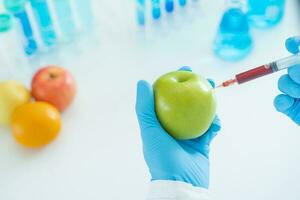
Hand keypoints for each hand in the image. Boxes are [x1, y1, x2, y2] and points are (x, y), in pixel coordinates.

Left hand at [135, 67, 220, 188]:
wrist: (180, 183)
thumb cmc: (161, 156)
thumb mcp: (149, 129)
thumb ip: (144, 107)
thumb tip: (142, 82)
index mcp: (162, 122)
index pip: (169, 96)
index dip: (177, 81)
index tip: (185, 69)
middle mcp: (175, 126)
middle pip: (188, 102)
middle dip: (198, 89)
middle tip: (207, 80)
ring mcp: (189, 135)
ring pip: (202, 113)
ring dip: (210, 105)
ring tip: (213, 99)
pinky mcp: (202, 144)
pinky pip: (211, 129)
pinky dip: (215, 124)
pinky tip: (215, 123)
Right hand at [274, 36, 299, 124]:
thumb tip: (298, 61)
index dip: (296, 45)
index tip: (292, 44)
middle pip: (291, 67)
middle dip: (294, 69)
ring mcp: (299, 95)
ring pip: (283, 83)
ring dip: (289, 86)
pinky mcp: (291, 109)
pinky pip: (279, 101)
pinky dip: (281, 101)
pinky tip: (289, 103)